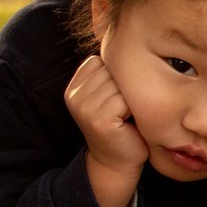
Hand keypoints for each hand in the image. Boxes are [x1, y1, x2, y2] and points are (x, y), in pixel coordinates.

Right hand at [64, 54, 147, 175]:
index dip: (115, 78)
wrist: (116, 163)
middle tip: (123, 110)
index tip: (115, 100)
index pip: (99, 61)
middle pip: (110, 70)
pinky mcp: (98, 119)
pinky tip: (128, 122)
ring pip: (118, 83)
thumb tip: (123, 43)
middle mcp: (74, 95)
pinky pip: (124, 99)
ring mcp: (84, 107)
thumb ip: (107, 74)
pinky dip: (133, 109)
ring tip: (126, 115)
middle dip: (123, 87)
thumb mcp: (107, 95)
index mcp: (74, 87)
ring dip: (130, 98)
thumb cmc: (120, 126)